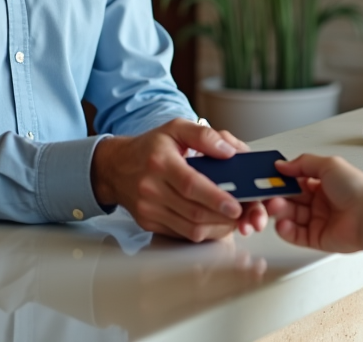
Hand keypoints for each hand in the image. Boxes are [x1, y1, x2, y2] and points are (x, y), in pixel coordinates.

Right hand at [90, 119, 267, 241]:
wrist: (115, 167)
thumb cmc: (149, 147)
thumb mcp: (175, 128)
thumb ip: (205, 135)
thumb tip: (230, 151)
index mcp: (160, 162)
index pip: (191, 185)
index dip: (216, 198)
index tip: (238, 205)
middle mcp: (152, 188)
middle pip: (194, 211)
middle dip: (225, 216)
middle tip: (247, 213)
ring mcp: (149, 209)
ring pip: (190, 228)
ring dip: (218, 227)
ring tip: (236, 218)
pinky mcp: (149, 223)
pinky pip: (182, 234)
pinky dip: (204, 231)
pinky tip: (216, 222)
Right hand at [264, 154, 362, 253]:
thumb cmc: (356, 188)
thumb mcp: (328, 165)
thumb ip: (302, 164)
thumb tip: (281, 165)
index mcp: (323, 183)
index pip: (295, 182)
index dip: (281, 181)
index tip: (267, 180)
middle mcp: (320, 202)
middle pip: (290, 200)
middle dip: (277, 197)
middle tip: (266, 195)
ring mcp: (318, 220)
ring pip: (290, 217)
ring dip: (279, 212)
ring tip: (275, 207)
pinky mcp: (317, 238)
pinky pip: (296, 235)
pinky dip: (286, 230)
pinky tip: (282, 224)